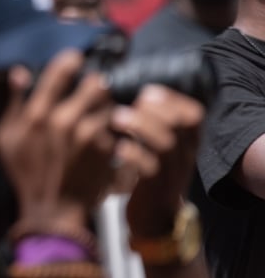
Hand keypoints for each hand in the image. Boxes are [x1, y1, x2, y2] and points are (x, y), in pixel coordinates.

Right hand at [0, 50, 116, 233]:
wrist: (51, 210)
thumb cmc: (25, 173)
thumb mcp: (6, 138)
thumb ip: (14, 103)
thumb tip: (20, 71)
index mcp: (37, 114)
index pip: (61, 71)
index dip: (70, 61)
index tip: (75, 58)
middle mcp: (64, 119)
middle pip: (95, 83)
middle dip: (95, 85)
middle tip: (93, 91)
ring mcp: (88, 135)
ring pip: (110, 104)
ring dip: (107, 106)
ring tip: (101, 113)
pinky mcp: (107, 149)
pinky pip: (116, 126)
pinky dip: (114, 127)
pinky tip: (107, 133)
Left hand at [113, 86, 203, 236]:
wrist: (153, 220)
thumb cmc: (150, 175)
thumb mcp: (157, 148)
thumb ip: (152, 123)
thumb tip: (131, 92)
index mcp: (187, 143)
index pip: (194, 114)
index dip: (174, 99)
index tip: (149, 91)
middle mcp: (184, 155)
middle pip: (182, 124)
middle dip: (157, 108)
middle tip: (132, 103)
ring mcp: (171, 172)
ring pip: (166, 143)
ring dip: (141, 126)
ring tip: (117, 118)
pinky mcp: (154, 188)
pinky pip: (149, 168)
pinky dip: (133, 154)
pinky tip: (118, 148)